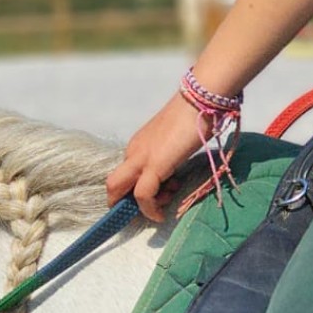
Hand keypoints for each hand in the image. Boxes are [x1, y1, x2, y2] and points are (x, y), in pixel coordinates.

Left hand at [106, 92, 211, 221]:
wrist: (200, 100)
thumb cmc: (192, 118)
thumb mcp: (173, 144)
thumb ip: (165, 160)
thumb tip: (169, 180)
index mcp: (137, 146)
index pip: (123, 176)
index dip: (129, 194)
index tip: (150, 201)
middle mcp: (133, 152)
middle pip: (112, 185)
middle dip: (120, 205)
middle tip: (146, 211)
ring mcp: (141, 158)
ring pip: (119, 190)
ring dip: (141, 206)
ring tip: (167, 199)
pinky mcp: (154, 164)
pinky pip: (142, 195)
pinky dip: (149, 209)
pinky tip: (161, 213)